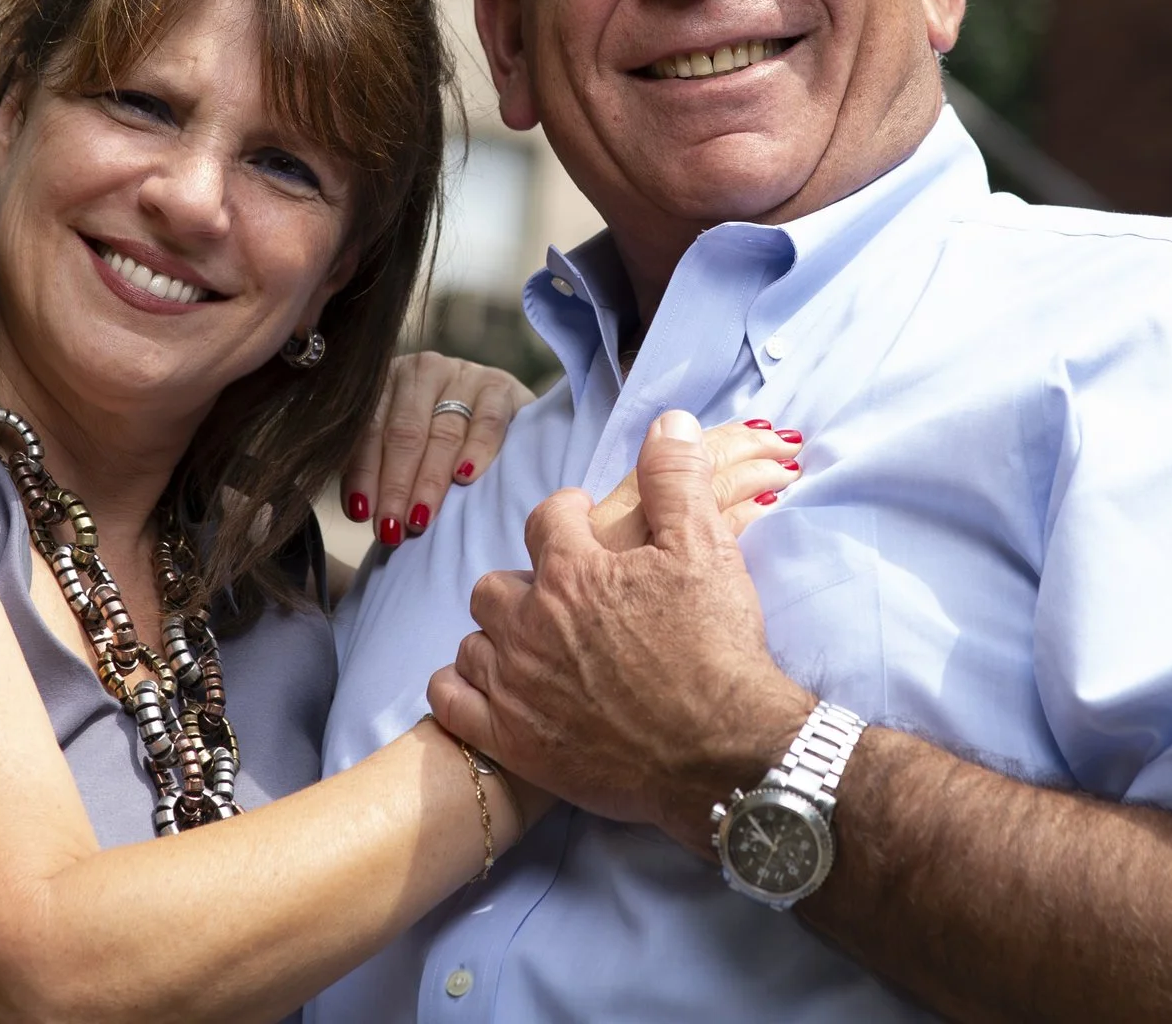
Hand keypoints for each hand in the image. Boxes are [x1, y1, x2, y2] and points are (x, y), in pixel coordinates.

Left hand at [344, 352, 532, 547]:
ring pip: (443, 431)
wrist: (493, 408)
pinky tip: (465, 477)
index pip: (370, 428)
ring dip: (429, 480)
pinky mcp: (500, 386)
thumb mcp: (400, 440)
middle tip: (391, 528)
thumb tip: (359, 510)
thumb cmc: (436, 435)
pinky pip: (487, 420)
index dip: (364, 472)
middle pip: (405, 433)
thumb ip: (378, 464)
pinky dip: (476, 449)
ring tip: (420, 518)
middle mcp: (423, 371)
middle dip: (395, 485)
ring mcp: (464, 374)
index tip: (361, 513)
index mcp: (388, 379)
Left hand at [427, 411, 813, 852]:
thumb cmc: (716, 647)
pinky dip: (462, 688)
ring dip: (498, 637)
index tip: (582, 528)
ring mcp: (515, 685)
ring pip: (474, 640)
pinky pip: (450, 699)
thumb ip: (676, 479)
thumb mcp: (706, 548)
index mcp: (572, 570)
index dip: (566, 517)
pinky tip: (491, 687)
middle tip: (563, 600)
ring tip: (534, 647)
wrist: (721, 749)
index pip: (545, 519)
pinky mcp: (511, 740)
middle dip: (525, 583)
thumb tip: (668, 421)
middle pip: (496, 584)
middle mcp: (531, 623)